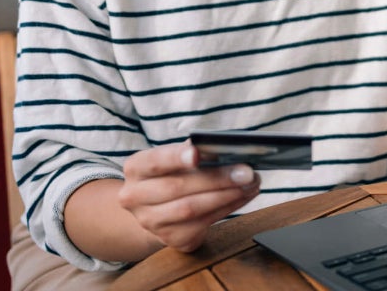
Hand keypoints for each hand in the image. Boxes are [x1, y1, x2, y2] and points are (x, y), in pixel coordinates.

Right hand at [118, 142, 260, 252]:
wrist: (156, 209)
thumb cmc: (171, 175)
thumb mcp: (173, 160)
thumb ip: (191, 152)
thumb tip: (220, 148)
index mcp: (136, 168)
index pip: (155, 161)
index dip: (176, 157)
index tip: (198, 153)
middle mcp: (135, 197)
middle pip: (177, 187)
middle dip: (216, 179)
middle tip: (246, 172)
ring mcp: (151, 222)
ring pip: (191, 209)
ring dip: (226, 196)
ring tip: (250, 184)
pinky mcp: (171, 239)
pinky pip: (203, 224)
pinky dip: (228, 208)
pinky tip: (243, 196)